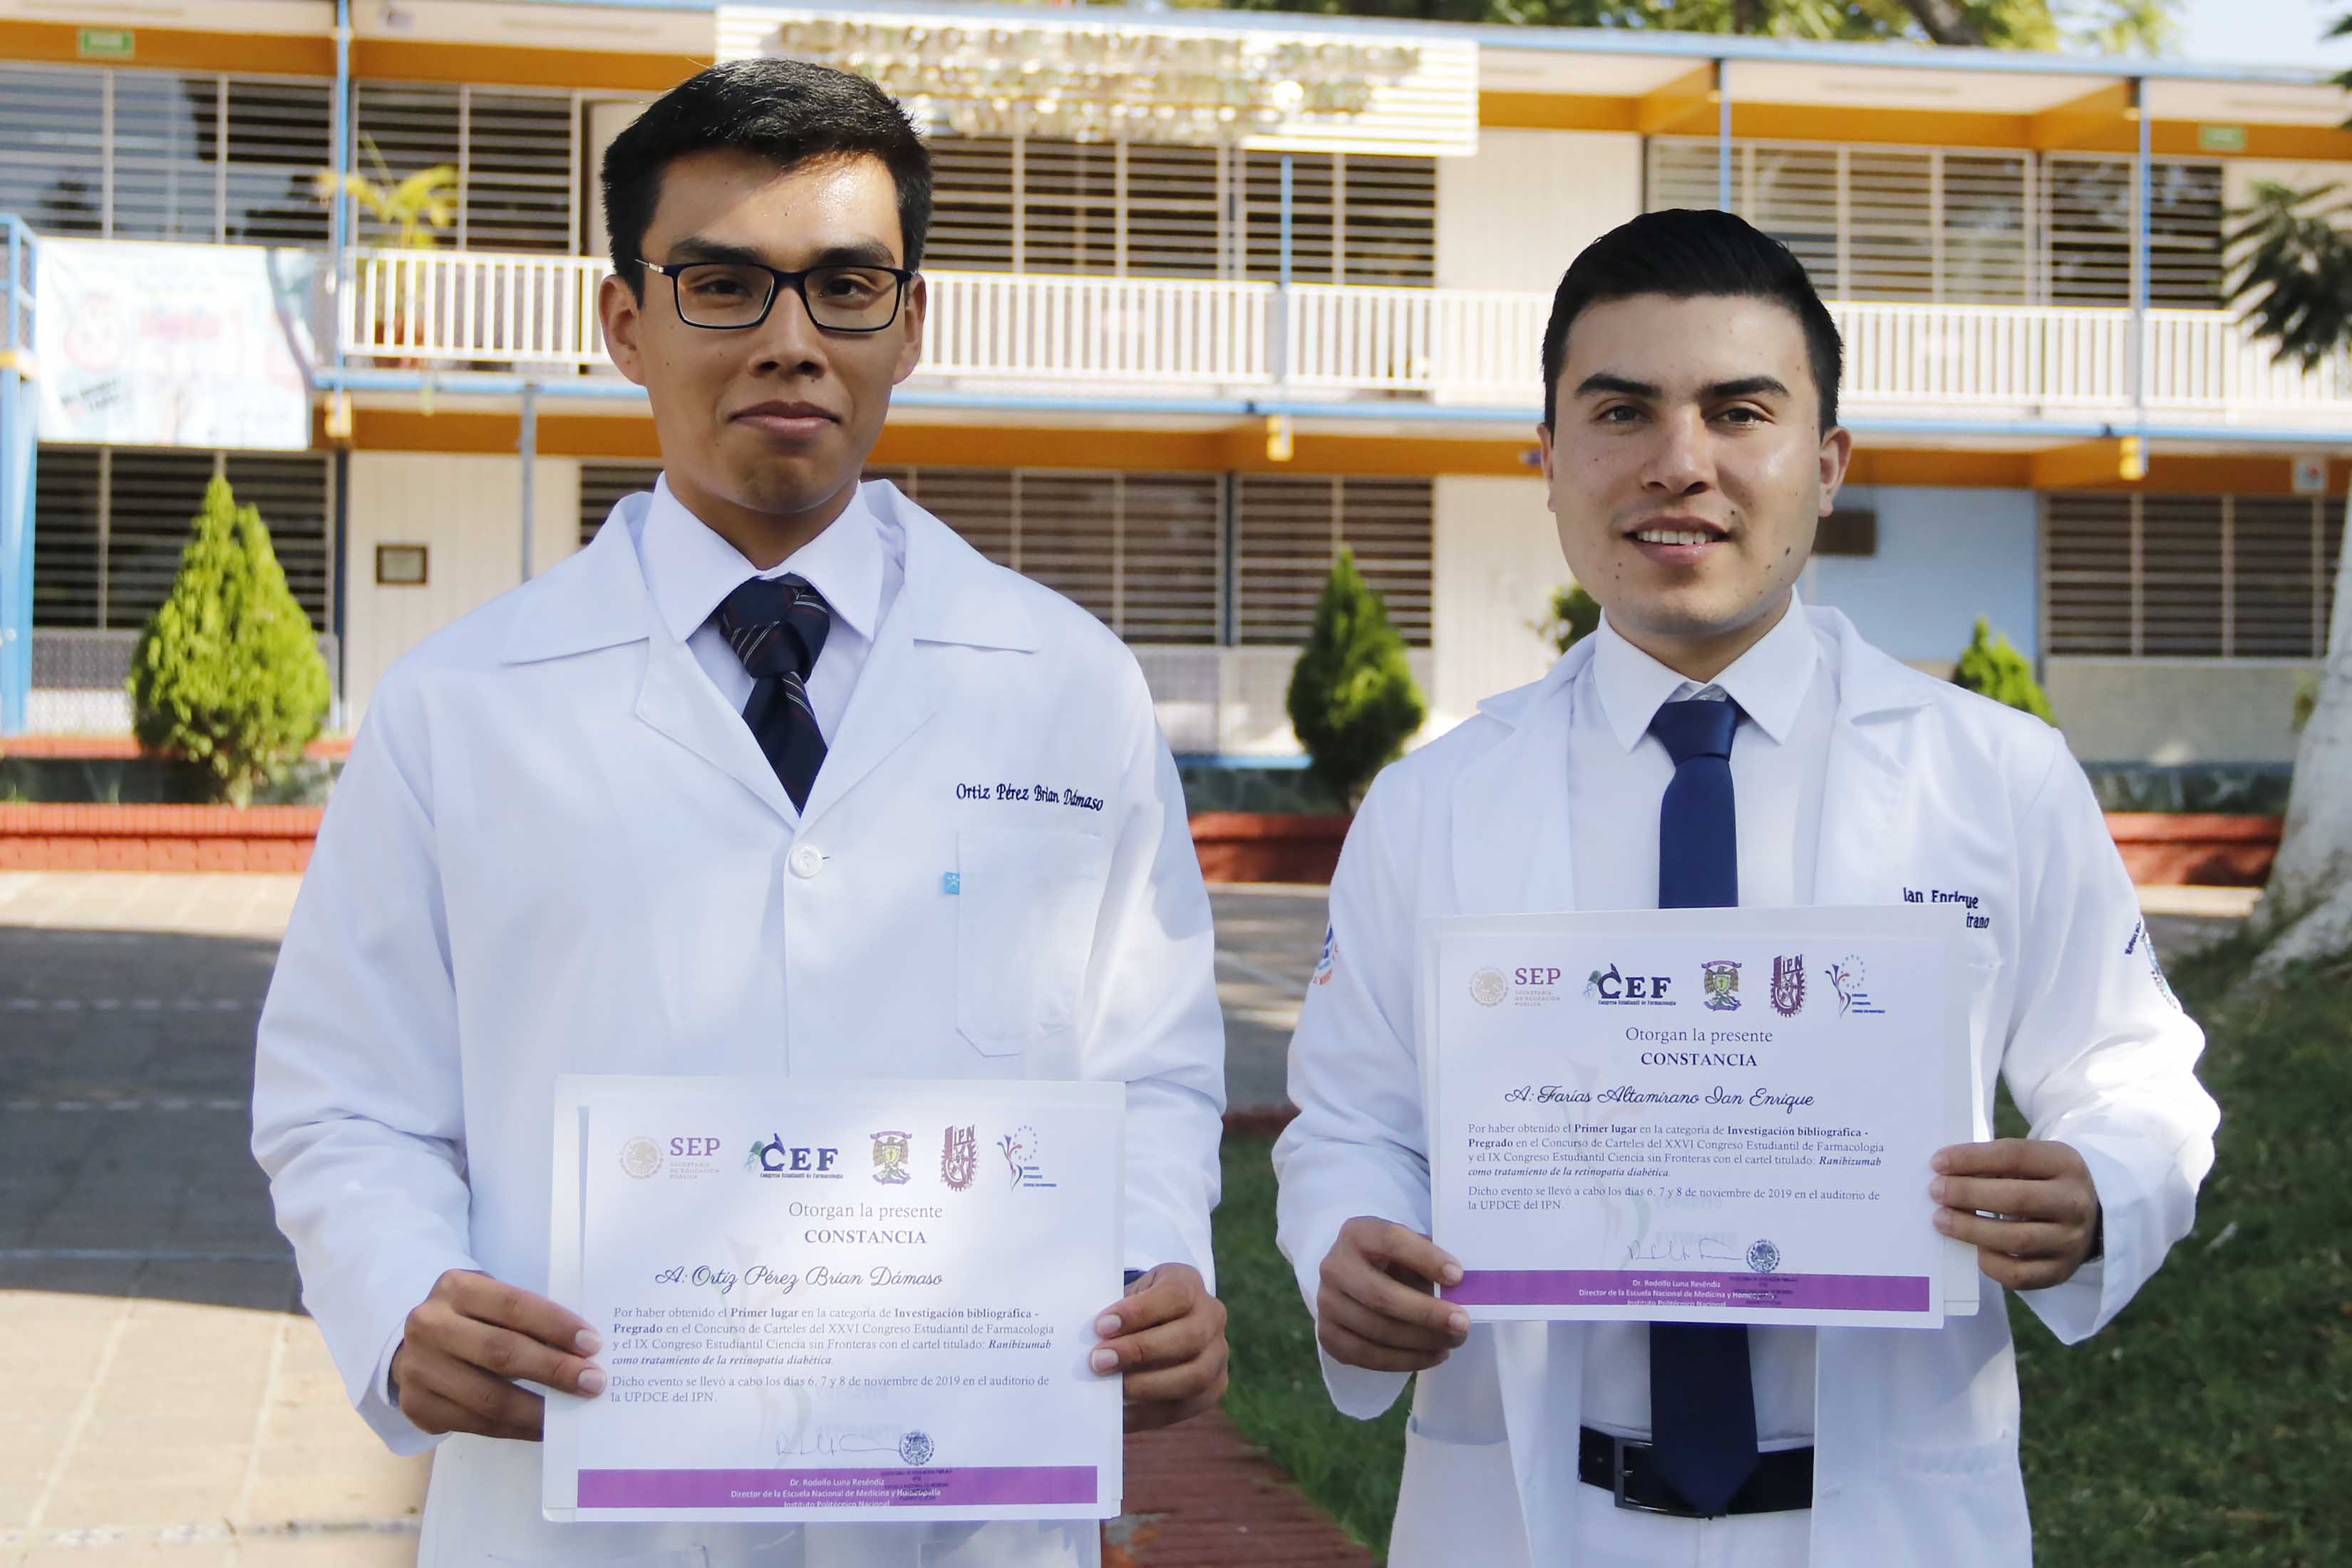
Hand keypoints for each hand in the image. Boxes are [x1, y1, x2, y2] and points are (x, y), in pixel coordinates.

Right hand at [390, 1269, 605, 1440]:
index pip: (514, 1306)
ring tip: (572, 1412)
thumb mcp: (489, 1304)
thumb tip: (583, 1351)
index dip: (555, 1325)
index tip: (592, 1344)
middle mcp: (430, 1325)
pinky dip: (515, 1428)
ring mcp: (418, 1367)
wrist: (413, 1349)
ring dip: (538, 1409)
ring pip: (488, 1397)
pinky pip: (476, 1423)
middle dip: (554, 1369)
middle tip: (593, 1382)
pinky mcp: (417, 1405)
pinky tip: (542, 1428)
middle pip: (501, 1352)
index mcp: (456, 1288)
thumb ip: (526, 1319)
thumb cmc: (471, 1322)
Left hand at [1091, 1263, 1227, 1432]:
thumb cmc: (1135, 1309)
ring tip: (1113, 1390)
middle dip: (1141, 1351)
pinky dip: (1150, 1414)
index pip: (1174, 1294)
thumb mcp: (1128, 1298)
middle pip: (1189, 1337)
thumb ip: (1114, 1317)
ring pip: (1195, 1376)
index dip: (1139, 1311)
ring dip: (1149, 1386)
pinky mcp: (1214, 1386)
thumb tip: (1086, 1344)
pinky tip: (1121, 1414)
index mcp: (1188, 1283)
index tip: (1102, 1326)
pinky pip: (1186, 1406)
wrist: (1161, 1321)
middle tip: (1100, 1361)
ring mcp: (1218, 1353)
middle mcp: (1212, 1316)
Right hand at [1315, 1216, 1469, 1373]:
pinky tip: (1433, 1355)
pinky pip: (1368, 1355)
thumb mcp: (1409, 1246)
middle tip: (1463, 1324)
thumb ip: (1431, 1260)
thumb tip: (1464, 1287)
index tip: (1458, 1276)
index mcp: (1358, 1233)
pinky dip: (1405, 1360)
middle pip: (1381, 1295)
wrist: (1352, 1276)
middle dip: (1427, 1313)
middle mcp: (1334, 1267)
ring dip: (1422, 1342)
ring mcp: (1326, 1303)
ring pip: (1377, 1330)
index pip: (1391, 1241)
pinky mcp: (1328, 1334)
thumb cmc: (1393, 1260)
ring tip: (1454, 1342)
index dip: (1425, 1258)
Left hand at [1931, 1139, 2101, 1290]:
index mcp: (2066, 1164)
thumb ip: (1996, 1163)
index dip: (1972, 1158)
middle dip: (1968, 1194)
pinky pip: (2020, 1275)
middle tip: (1936, 1191)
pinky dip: (1991, 1264)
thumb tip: (1945, 1173)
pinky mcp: (2061, 1271)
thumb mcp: (2032, 1162)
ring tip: (1941, 1220)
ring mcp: (2071, 1241)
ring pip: (2017, 1239)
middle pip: (2017, 1199)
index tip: (1937, 1162)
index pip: (2015, 1156)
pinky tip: (1973, 1250)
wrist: (2089, 1217)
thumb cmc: (2043, 1182)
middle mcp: (2074, 1203)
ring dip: (1971, 1229)